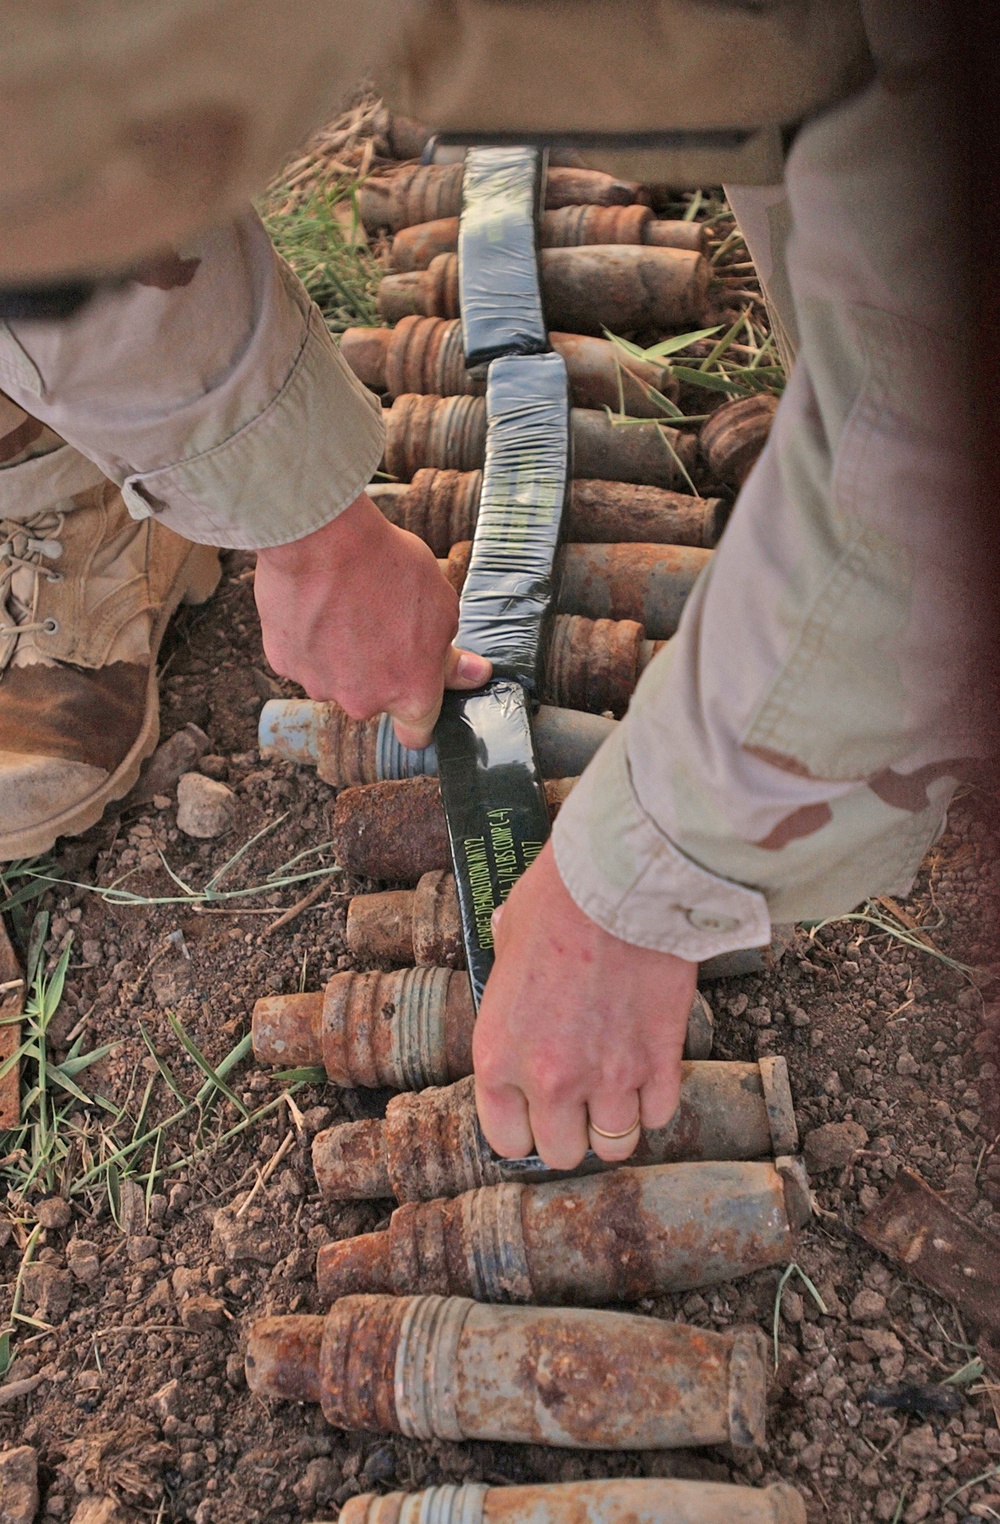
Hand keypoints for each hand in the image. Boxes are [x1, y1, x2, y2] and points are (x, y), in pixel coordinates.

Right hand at [254, 492, 490, 748]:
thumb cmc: (387, 566)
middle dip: (377, 672)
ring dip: (340, 655)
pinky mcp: (283, 663)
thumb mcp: (440, 605)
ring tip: (345, 606)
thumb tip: (474, 675)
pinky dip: (309, 639)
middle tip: (379, 623)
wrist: (321, 539)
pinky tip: (316, 604)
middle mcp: (363, 702)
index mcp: (410, 693)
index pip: (416, 733)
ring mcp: (320, 685)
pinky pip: (303, 657)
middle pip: (372, 699)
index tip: (415, 695)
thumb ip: (451, 652)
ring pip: (335, 678)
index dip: (418, 717)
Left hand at [473, 840, 697, 1169]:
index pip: (506, 1140)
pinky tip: (648, 1073)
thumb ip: (507, 987)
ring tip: (616, 1091)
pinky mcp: (659, 1061)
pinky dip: (654, 1100)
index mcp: (498, 1055)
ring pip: (616, 1144)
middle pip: (563, 1152)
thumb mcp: (505, 942)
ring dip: (615, 1122)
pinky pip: (659, 1114)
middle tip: (580, 1100)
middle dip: (571, 1131)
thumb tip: (513, 978)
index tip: (536, 1113)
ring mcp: (609, 1076)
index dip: (523, 1129)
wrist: (621, 881)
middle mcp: (550, 1079)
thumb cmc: (557, 901)